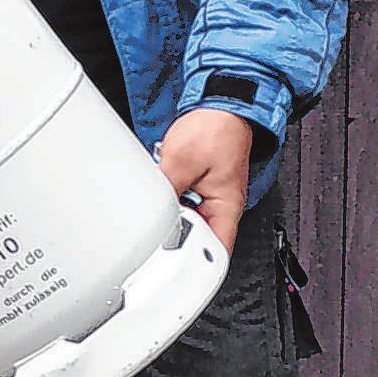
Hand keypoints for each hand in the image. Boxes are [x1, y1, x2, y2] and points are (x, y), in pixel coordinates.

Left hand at [154, 108, 254, 254]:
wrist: (221, 104)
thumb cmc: (215, 128)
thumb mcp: (181, 160)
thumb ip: (165, 191)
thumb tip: (150, 214)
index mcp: (226, 208)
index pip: (214, 254)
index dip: (192, 268)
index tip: (169, 272)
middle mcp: (221, 208)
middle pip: (195, 241)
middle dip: (173, 240)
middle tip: (154, 235)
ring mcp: (210, 198)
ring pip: (186, 223)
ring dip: (170, 219)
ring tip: (159, 208)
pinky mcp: (199, 188)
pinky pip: (182, 205)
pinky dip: (169, 203)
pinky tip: (162, 193)